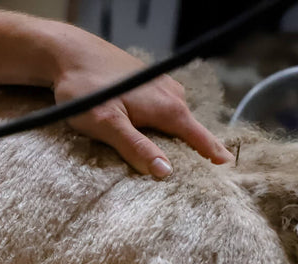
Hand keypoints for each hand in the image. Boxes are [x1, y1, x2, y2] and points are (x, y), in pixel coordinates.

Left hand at [48, 24, 233, 177]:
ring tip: (176, 159)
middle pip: (189, 131)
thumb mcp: (107, 124)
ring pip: (175, 120)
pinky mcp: (148, 84)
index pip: (200, 137)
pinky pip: (163, 109)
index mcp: (168, 108)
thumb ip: (136, 147)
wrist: (70, 54)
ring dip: (175, 137)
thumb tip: (165, 171)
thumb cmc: (86, 89)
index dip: (213, 154)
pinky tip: (152, 133)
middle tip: (198, 175)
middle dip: (193, 151)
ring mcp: (161, 87)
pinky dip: (162, 124)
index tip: (228, 168)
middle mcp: (171, 95)